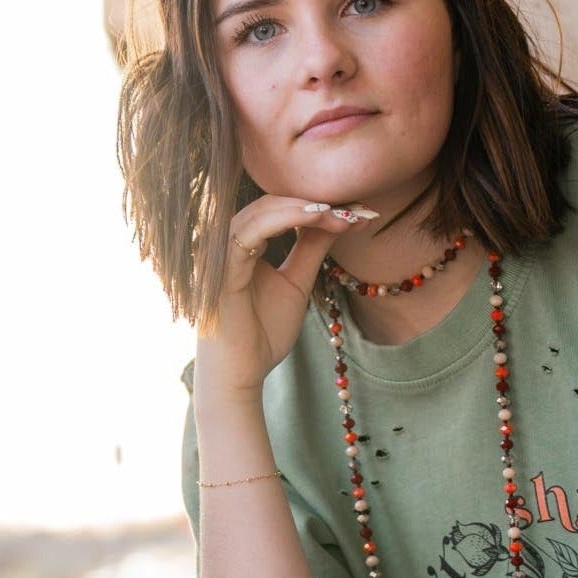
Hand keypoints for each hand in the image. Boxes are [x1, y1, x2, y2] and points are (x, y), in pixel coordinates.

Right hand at [194, 195, 377, 402]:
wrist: (241, 375)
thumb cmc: (262, 334)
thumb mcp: (296, 283)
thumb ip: (311, 249)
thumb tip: (338, 219)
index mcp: (241, 244)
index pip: (278, 209)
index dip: (317, 205)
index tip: (358, 211)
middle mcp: (226, 242)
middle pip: (271, 203)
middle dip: (317, 202)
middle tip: (357, 208)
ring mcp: (219, 253)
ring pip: (262, 211)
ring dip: (306, 207)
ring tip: (344, 214)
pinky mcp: (219, 268)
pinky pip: (251, 232)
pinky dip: (286, 219)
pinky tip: (319, 218)